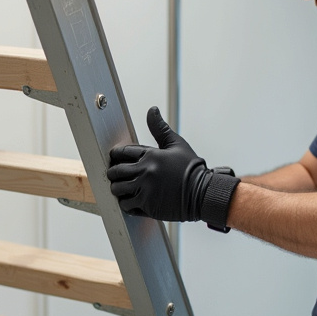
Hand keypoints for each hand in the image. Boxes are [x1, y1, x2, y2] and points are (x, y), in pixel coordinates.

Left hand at [106, 106, 238, 229]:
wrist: (203, 193)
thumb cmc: (191, 169)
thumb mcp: (176, 144)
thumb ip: (160, 128)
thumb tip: (152, 110)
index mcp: (150, 155)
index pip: (122, 152)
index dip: (116, 155)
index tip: (116, 159)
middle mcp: (145, 171)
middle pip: (116, 171)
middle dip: (113, 173)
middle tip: (116, 175)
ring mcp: (145, 189)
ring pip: (117, 190)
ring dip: (117, 189)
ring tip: (122, 188)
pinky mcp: (148, 205)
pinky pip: (126, 206)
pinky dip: (126, 204)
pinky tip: (131, 200)